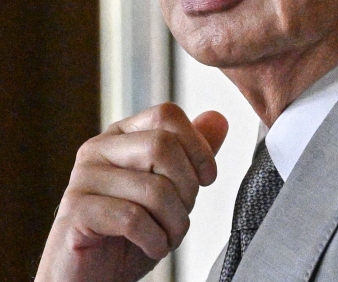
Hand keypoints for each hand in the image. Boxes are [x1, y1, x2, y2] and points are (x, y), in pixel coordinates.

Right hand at [35, 103, 227, 281]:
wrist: (93, 277)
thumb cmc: (130, 233)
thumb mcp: (170, 189)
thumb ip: (191, 153)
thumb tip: (218, 118)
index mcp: (121, 136)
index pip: (166, 115)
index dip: (198, 146)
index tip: (207, 178)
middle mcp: (97, 149)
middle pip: (163, 145)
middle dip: (187, 187)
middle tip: (182, 214)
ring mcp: (82, 180)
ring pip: (154, 187)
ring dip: (174, 222)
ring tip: (168, 236)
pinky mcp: (75, 213)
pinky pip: (133, 219)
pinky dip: (155, 239)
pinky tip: (153, 247)